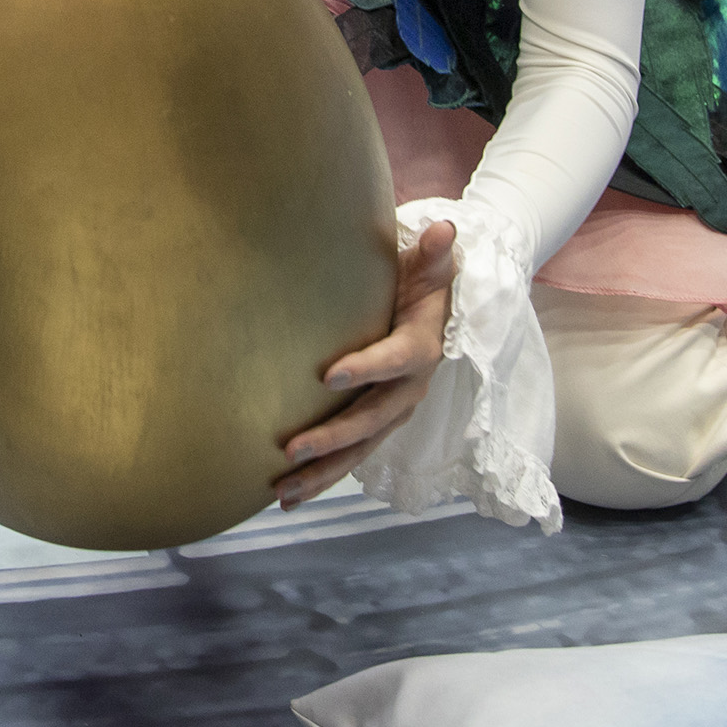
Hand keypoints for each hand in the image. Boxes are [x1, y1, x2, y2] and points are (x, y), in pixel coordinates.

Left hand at [273, 219, 458, 506]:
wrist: (437, 314)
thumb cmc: (422, 283)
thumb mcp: (429, 266)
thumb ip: (433, 253)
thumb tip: (443, 228)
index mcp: (421, 348)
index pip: (395, 361)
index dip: (366, 369)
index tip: (327, 376)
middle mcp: (409, 389)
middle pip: (372, 420)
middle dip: (333, 438)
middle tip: (291, 449)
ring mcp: (393, 412)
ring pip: (360, 450)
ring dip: (323, 472)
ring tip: (282, 492)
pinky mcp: (376, 425)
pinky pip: (352, 457)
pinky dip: (322, 477)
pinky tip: (284, 497)